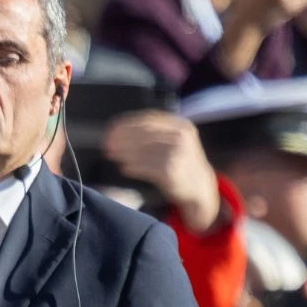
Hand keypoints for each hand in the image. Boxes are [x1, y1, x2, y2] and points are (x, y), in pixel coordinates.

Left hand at [101, 111, 219, 231]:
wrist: (200, 187)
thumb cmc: (182, 162)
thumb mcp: (176, 140)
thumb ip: (155, 132)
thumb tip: (119, 130)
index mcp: (181, 125)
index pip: (149, 119)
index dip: (127, 123)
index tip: (111, 128)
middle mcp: (181, 137)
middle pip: (143, 134)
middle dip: (122, 138)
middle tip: (106, 143)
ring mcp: (178, 153)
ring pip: (143, 151)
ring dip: (124, 153)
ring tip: (111, 154)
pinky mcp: (172, 171)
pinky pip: (146, 168)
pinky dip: (133, 167)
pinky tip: (124, 168)